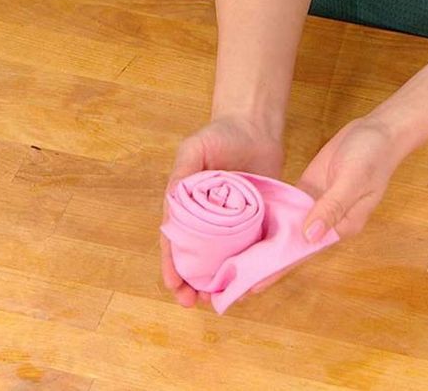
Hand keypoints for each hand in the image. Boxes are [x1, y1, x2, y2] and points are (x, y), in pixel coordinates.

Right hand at [160, 116, 283, 306]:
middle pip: (196, 258)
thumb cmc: (220, 134)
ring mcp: (232, 223)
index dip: (171, 265)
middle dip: (191, 282)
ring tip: (217, 300)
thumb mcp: (195, 148)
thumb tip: (171, 199)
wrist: (256, 126)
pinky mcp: (256, 221)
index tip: (174, 286)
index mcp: (186, 206)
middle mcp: (207, 219)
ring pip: (222, 259)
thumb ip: (183, 171)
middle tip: (193, 302)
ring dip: (217, 281)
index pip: (174, 241)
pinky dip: (247, 266)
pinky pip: (251, 248)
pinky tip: (248, 283)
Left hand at [244, 115, 407, 296]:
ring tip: (234, 260)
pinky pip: (285, 207)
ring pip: (285, 229)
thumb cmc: (373, 155)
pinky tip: (245, 225)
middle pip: (291, 246)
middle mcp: (326, 222)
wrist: (378, 130)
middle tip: (233, 280)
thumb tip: (310, 235)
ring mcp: (314, 206)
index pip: (304, 253)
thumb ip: (331, 208)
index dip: (279, 268)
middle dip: (265, 262)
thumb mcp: (352, 181)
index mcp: (341, 227)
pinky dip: (267, 216)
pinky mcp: (307, 189)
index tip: (253, 285)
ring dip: (263, 242)